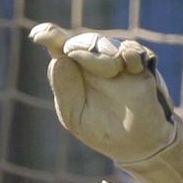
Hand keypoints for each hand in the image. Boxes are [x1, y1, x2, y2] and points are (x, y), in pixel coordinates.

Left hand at [30, 23, 182, 182]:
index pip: (57, 47)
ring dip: (106, 54)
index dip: (49, 36)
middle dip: (82, 48)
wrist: (142, 146)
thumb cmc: (104, 133)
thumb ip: (65, 89)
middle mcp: (92, 63)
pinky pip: (132, 50)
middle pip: (81, 41)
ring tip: (113, 71)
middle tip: (82, 58)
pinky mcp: (140, 66)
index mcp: (73, 74)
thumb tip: (61, 59)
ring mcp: (116, 62)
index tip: (40, 36)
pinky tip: (130, 64)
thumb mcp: (75, 117)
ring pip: (107, 43)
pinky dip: (130, 53)